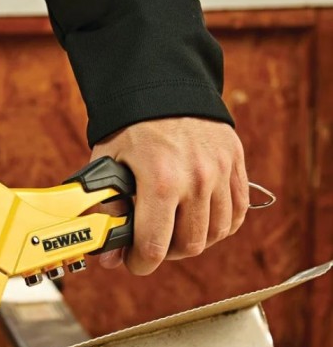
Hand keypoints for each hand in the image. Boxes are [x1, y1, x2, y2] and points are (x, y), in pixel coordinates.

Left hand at [91, 117, 248, 274]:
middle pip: (189, 245)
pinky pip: (238, 211)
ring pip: (216, 233)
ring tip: (174, 231)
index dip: (141, 263)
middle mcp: (197, 179)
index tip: (134, 262)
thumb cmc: (129, 126)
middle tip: (152, 243)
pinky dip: (221, 224)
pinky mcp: (235, 162)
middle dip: (166, 253)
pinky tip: (201, 219)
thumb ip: (108, 211)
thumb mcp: (107, 164)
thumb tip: (110, 256)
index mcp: (161, 181)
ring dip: (194, 241)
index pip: (155, 247)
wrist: (161, 83)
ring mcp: (221, 171)